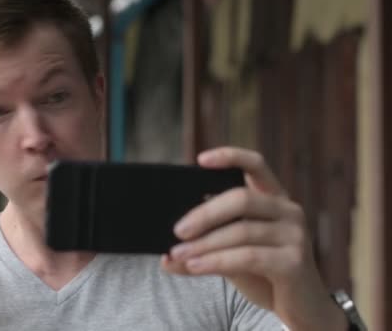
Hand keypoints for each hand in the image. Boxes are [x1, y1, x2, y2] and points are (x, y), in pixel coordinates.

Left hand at [161, 147, 345, 329]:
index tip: (200, 160)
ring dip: (204, 244)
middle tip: (178, 230)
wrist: (302, 310)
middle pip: (241, 199)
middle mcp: (289, 210)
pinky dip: (217, 261)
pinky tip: (196, 267)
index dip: (230, 156)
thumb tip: (166, 257)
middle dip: (204, 214)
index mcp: (274, 199)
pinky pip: (248, 256)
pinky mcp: (295, 262)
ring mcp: (295, 235)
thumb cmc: (265, 275)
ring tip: (179, 254)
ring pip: (241, 231)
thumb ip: (204, 251)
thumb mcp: (231, 257)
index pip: (255, 164)